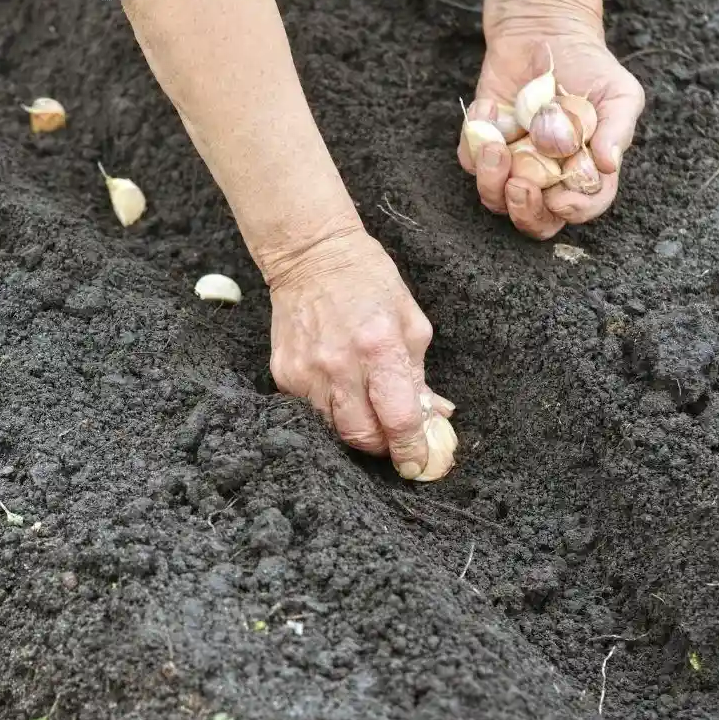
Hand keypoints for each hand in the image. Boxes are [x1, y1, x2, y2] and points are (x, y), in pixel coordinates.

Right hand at [265, 228, 455, 480]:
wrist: (310, 256)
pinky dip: (330, 411)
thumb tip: (435, 416)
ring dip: (356, 429)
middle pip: (362, 436)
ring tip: (367, 410)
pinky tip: (340, 389)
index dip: (412, 449)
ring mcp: (305, 372)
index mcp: (379, 347)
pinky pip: (310, 412)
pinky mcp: (283, 375)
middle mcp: (339, 365)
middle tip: (395, 439)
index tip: (419, 463)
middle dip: (383, 445)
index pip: (399, 418)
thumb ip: (420, 374)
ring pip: (334, 430)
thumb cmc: (368, 281)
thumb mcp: (410, 321)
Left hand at [457, 0, 644, 238]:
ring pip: (494, 199)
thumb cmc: (590, 69)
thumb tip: (608, 165)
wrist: (546, 34)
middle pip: (534, 220)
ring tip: (495, 148)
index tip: (561, 198)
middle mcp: (547, 178)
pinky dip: (474, 138)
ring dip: (491, 180)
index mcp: (583, 173)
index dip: (574, 210)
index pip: (583, 206)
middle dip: (524, 211)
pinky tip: (490, 106)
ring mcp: (512, 166)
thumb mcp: (619, 94)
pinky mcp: (482, 148)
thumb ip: (617, 130)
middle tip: (521, 186)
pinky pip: (468, 161)